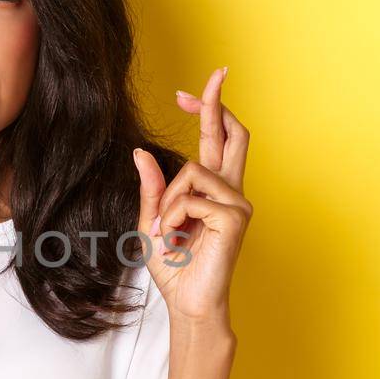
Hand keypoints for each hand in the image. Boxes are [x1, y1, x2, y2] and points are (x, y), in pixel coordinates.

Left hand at [132, 66, 251, 332]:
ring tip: (167, 231)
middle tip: (215, 75)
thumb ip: (151, 189)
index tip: (190, 91)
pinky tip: (177, 239)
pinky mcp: (235, 217)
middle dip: (219, 103)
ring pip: (191, 172)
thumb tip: (141, 152)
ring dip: (168, 201)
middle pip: (233, 134)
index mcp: (214, 190)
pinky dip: (173, 218)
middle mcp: (231, 191)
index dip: (209, 110)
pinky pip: (190, 199)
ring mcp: (237, 203)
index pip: (217, 140)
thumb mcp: (152, 222)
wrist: (188, 303)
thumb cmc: (174, 268)